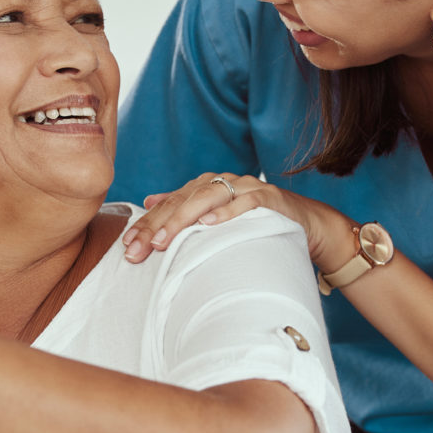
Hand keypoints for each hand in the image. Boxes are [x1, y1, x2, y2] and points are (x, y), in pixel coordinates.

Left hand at [121, 172, 354, 268]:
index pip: (168, 205)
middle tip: (138, 249)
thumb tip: (149, 201)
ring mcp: (244, 187)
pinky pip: (244, 202)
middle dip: (157, 226)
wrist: (305, 222)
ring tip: (163, 240)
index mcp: (204, 187)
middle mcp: (221, 183)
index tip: (127, 247)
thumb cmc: (255, 224)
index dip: (146, 225)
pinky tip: (209, 225)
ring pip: (207, 198)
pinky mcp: (267, 197)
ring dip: (184, 219)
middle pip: (182, 201)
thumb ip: (185, 207)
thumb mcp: (216, 217)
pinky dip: (227, 213)